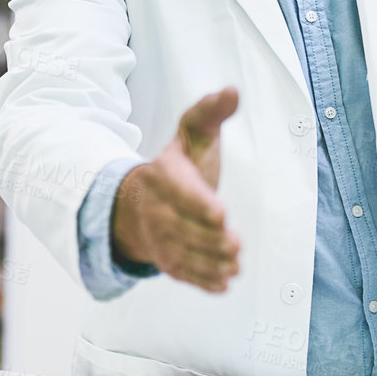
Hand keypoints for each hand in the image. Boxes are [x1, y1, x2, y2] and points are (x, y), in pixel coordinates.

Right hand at [110, 87, 240, 291]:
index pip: (181, 191)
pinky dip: (201, 281)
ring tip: (234, 266)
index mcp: (164, 175)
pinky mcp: (166, 259)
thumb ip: (210, 113)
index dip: (199, 204)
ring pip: (183, 254)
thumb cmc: (179, 166)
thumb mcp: (193, 135)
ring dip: (209, 263)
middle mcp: (157, 208)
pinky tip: (222, 285)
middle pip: (183, 228)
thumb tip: (231, 90)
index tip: (221, 214)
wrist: (140, 201)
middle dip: (209, 239)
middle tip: (235, 246)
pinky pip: (181, 273)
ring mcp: (159, 237)